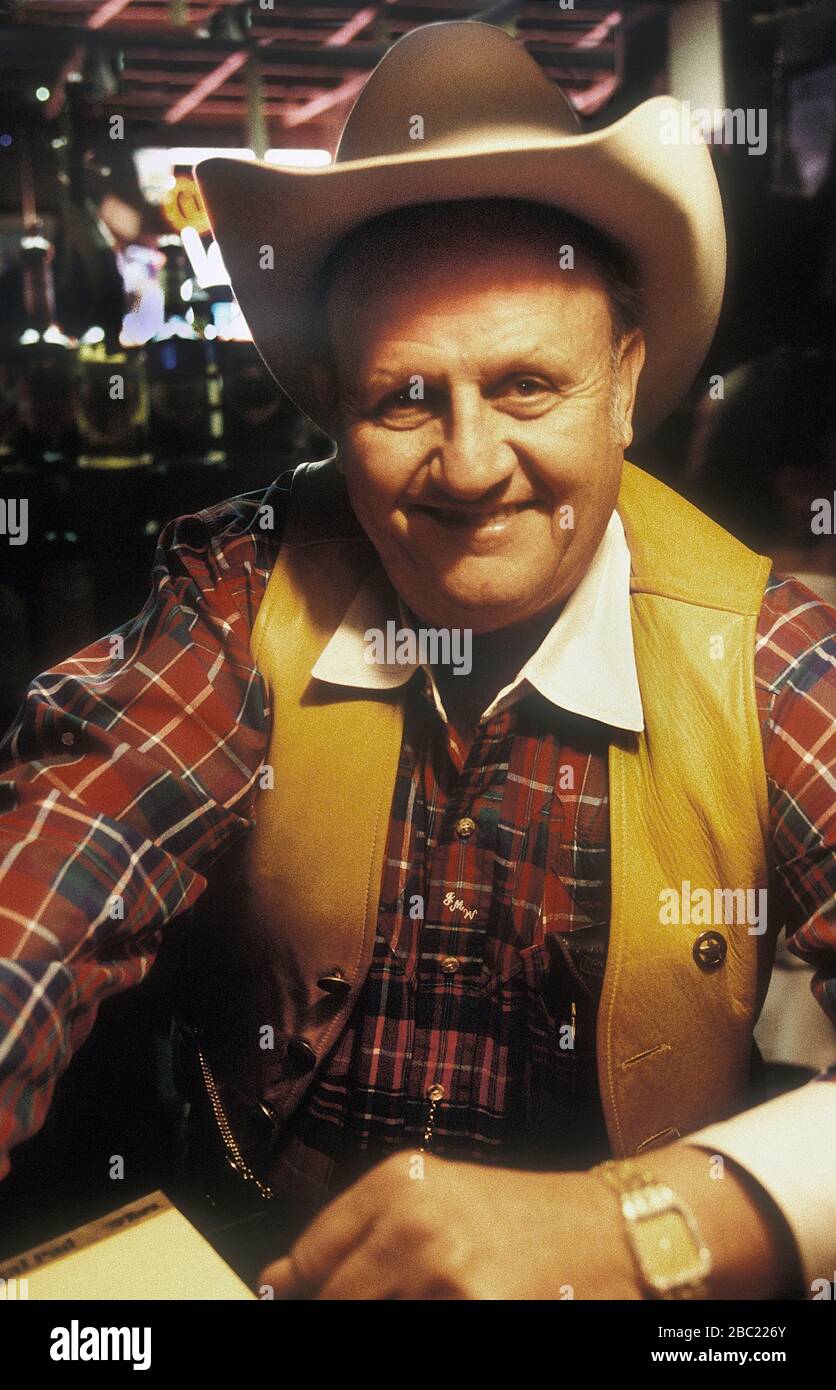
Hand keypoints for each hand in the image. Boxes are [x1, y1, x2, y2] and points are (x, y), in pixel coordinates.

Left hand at [258, 1150, 641, 1299]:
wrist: (613, 1235)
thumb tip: (277, 1285)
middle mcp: (414, 1225)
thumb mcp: (433, 1201)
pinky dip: (425, 1326)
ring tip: (437, 1296)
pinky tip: (463, 1305)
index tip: (292, 1304)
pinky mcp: (479, 1316)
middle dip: (344, 1315)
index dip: (299, 1295)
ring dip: (382, 1323)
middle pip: (335, 1307)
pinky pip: (421, 1341)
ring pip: (369, 1324)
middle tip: (401, 1297)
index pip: (305, 1265)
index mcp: (396, 1185)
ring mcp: (445, 1280)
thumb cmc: (519, 1220)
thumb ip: (353, 1237)